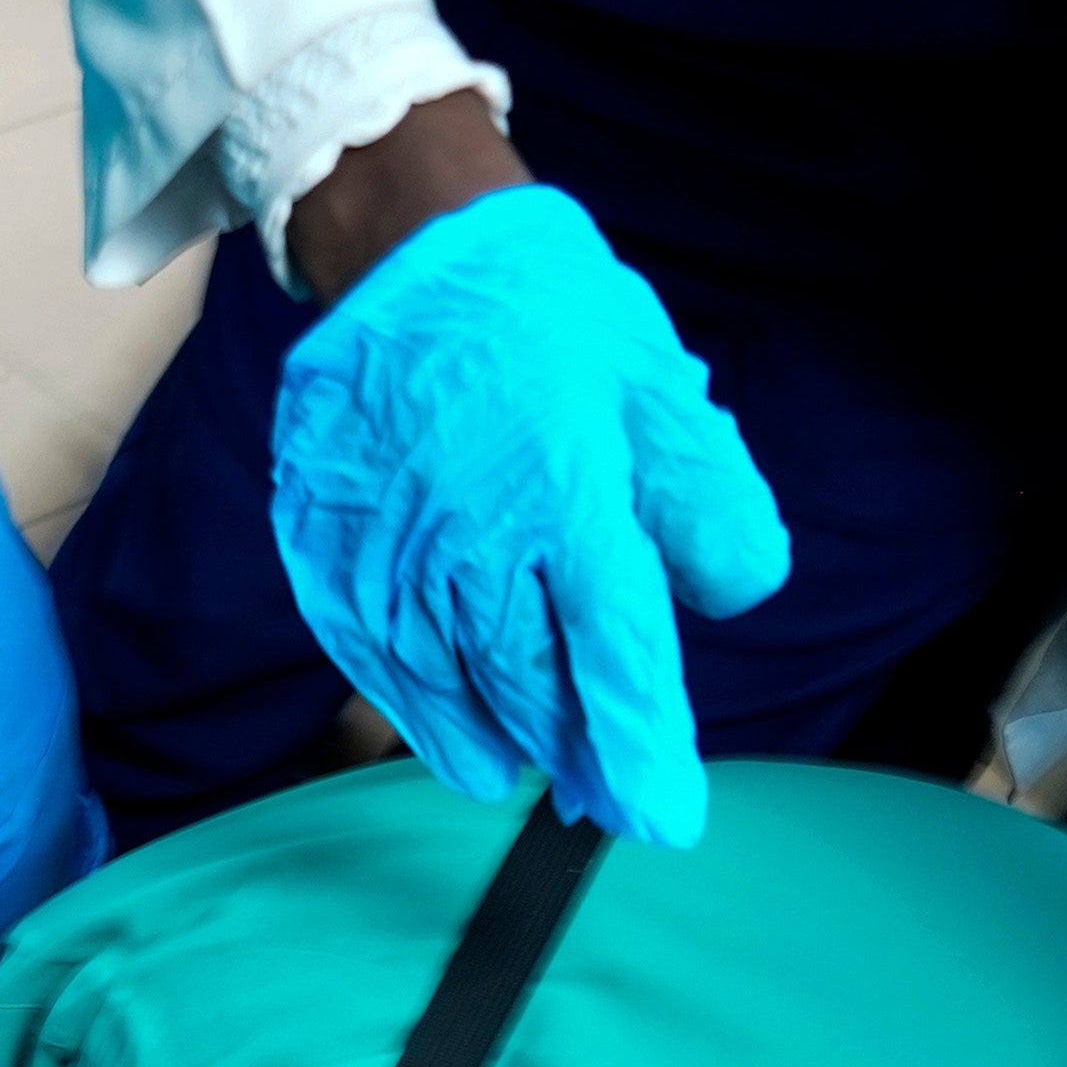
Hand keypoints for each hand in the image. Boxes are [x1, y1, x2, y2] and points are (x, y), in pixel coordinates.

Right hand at [270, 185, 789, 849]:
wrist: (412, 250)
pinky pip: (374, 658)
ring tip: (532, 774)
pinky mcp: (335, 552)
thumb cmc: (551, 317)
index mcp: (570, 504)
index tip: (662, 817)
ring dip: (497, 741)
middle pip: (531, 687)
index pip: (615, 655)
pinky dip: (414, 710)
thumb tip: (732, 592)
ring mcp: (394, 554)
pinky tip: (449, 741)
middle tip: (605, 800)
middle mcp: (475, 546)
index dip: (639, 747)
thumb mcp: (657, 388)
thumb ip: (702, 499)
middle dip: (574, 753)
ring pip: (450, 685)